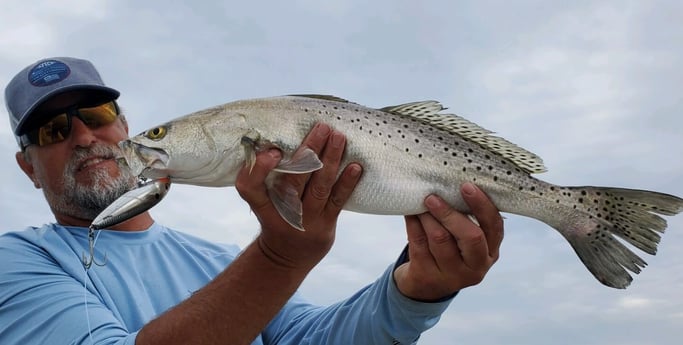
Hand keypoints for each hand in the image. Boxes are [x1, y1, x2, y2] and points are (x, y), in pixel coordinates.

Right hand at [235, 123, 361, 269]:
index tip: (273, 152)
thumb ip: (263, 177)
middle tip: (322, 127)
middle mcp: (283, 213)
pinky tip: (355, 166)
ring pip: (319, 186)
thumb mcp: (261, 202)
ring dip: (331, 160)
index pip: (250, 188)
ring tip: (339, 137)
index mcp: (261, 205)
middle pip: (294, 179)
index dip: (260, 169)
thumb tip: (276, 140)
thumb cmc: (273, 219)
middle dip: (309, 151)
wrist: (286, 258)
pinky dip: (347, 183)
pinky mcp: (325, 226)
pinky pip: (337, 201)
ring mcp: (306, 221)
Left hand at [393, 183, 503, 300]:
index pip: (494, 227)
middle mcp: (476, 267)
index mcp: (490, 252)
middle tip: (433, 197)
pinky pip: (419, 244)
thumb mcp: (464, 240)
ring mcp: (452, 276)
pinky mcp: (428, 277)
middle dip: (451, 213)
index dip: (482, 206)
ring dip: (428, 216)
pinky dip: (413, 224)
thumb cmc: (449, 250)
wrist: (425, 284)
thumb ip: (465, 217)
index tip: (466, 186)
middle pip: (471, 236)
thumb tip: (450, 180)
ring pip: (440, 239)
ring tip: (421, 202)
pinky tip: (410, 213)